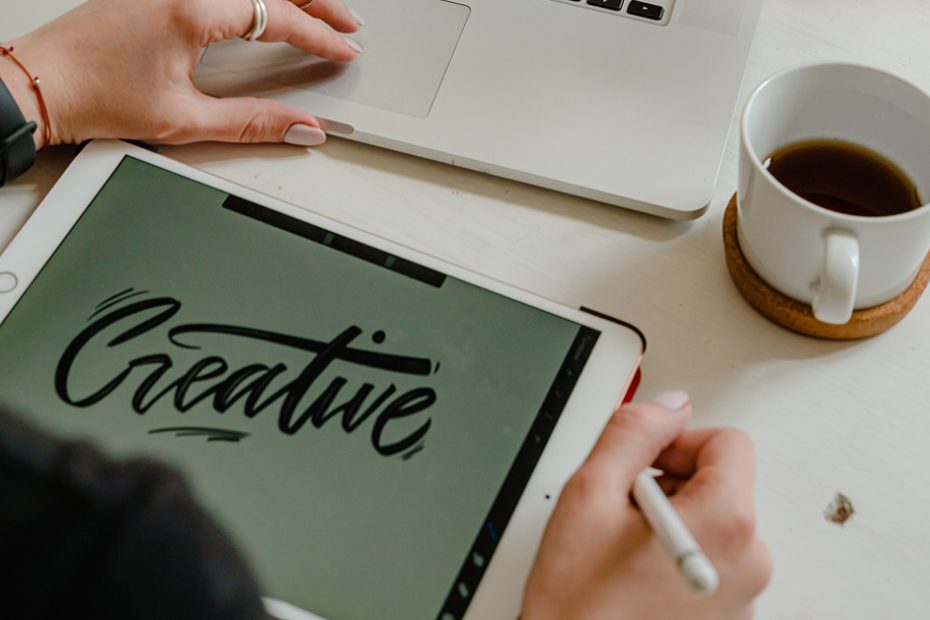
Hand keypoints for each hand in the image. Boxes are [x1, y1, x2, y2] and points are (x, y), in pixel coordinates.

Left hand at [0, 0, 363, 148]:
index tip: (343, 50)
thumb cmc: (93, 95)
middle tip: (347, 25)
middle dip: (317, 3)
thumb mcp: (183, 119)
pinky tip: (265, 5)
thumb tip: (298, 126)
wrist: (40, 85)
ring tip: (319, 11)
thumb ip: (251, 121)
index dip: (318, 36)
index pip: (276, 16)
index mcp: (190, 9)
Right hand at [522, 391, 771, 619]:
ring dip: (671, 521)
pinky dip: (678, 555)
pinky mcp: (730, 618)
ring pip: (713, 524)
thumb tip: (667, 408)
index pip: (728, 443)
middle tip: (620, 510)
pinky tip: (635, 575)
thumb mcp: (590, 493)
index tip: (643, 462)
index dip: (678, 442)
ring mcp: (743, 596)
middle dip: (670, 483)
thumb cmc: (579, 603)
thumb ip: (633, 433)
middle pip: (722, 484)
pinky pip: (712, 562)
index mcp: (726, 522)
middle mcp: (750, 561)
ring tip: (623, 549)